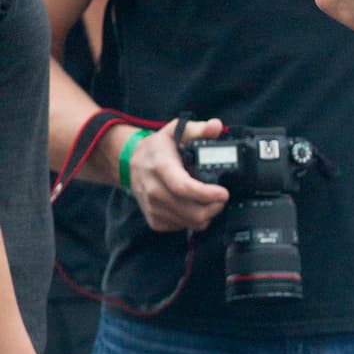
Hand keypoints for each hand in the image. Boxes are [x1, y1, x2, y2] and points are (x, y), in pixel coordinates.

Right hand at [125, 117, 230, 232]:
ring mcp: (152, 207)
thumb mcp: (175, 131)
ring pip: (188, 222)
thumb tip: (216, 126)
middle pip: (190, 211)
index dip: (207, 194)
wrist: (130, 162)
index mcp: (160, 167)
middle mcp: (153, 189)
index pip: (183, 187)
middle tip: (222, 199)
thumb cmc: (157, 148)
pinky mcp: (153, 219)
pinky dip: (192, 221)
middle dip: (213, 208)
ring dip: (206, 216)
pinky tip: (195, 208)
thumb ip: (198, 129)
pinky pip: (180, 227)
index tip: (223, 193)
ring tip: (212, 203)